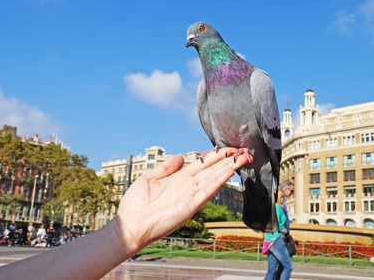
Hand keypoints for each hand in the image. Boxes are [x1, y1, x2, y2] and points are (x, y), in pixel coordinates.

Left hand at [113, 148, 250, 253]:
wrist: (130, 225)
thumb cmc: (136, 204)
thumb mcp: (150, 178)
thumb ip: (166, 167)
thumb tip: (179, 156)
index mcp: (179, 178)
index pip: (202, 164)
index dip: (216, 156)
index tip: (228, 149)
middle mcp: (188, 186)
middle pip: (212, 169)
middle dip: (228, 159)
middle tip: (244, 151)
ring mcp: (190, 195)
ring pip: (214, 178)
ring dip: (229, 167)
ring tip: (243, 157)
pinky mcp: (190, 206)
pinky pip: (208, 190)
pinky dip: (219, 180)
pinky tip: (230, 171)